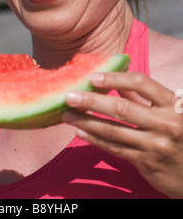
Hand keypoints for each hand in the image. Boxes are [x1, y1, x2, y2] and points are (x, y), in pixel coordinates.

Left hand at [62, 71, 182, 198]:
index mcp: (173, 104)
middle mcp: (165, 124)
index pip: (141, 83)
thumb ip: (145, 96)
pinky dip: (95, 139)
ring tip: (67, 115)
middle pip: (121, 108)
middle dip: (91, 101)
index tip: (93, 76)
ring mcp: (155, 145)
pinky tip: (81, 132)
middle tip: (69, 96)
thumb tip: (117, 77)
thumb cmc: (182, 133)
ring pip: (114, 130)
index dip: (115, 77)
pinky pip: (115, 148)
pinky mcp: (146, 163)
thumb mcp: (171, 111)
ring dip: (87, 121)